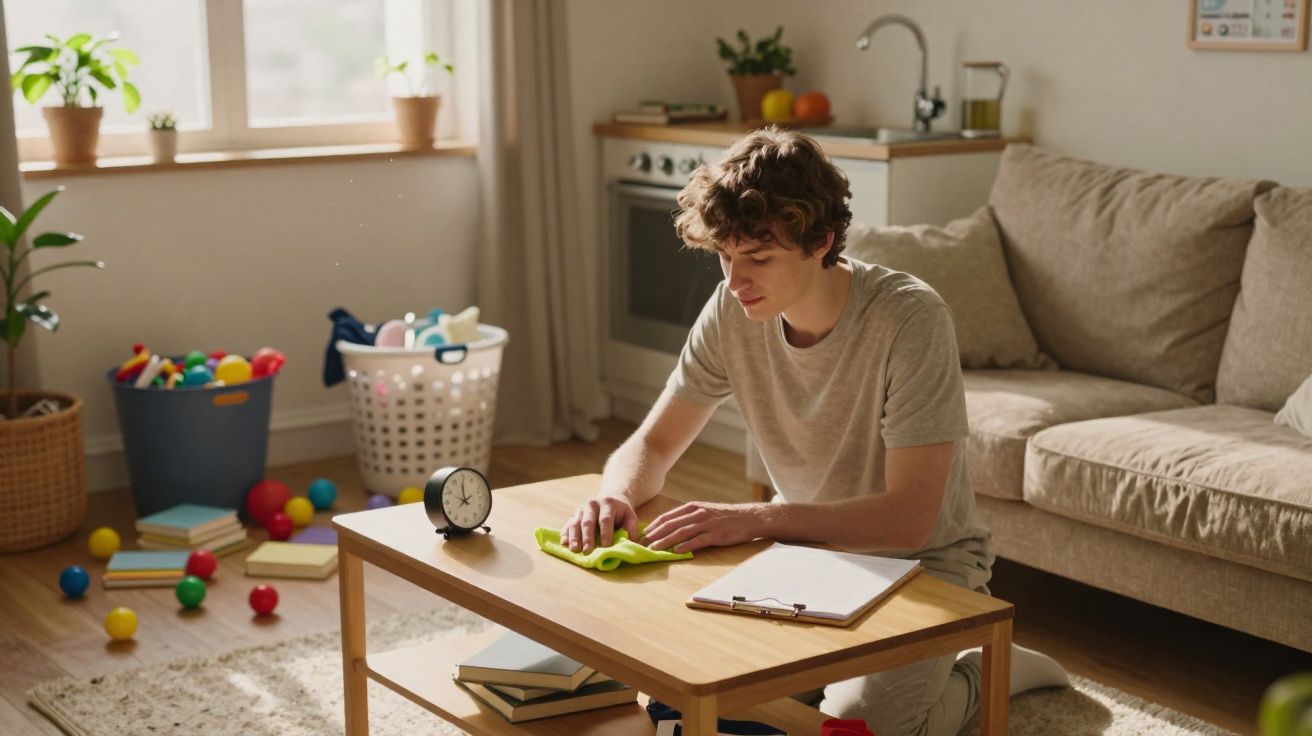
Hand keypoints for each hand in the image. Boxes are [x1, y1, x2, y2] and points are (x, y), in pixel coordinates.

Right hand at [560, 496, 640, 552]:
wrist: (609, 498)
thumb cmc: (621, 512)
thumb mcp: (630, 517)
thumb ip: (631, 529)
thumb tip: (631, 544)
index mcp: (608, 504)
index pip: (605, 519)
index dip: (605, 533)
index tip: (606, 547)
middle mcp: (592, 504)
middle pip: (588, 521)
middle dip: (587, 537)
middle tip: (587, 551)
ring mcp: (581, 508)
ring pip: (576, 523)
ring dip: (574, 537)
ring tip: (574, 550)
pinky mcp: (574, 514)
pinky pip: (568, 524)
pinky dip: (565, 533)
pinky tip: (563, 543)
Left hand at [642, 501, 762, 553]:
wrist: (750, 517)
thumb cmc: (726, 516)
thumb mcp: (705, 511)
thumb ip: (689, 518)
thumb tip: (670, 528)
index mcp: (693, 507)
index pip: (668, 516)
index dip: (654, 526)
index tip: (642, 534)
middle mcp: (698, 513)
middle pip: (671, 524)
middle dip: (655, 534)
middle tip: (642, 543)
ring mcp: (707, 524)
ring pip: (682, 532)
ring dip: (666, 541)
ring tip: (654, 548)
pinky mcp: (717, 534)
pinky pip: (698, 540)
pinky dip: (686, 546)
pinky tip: (676, 551)